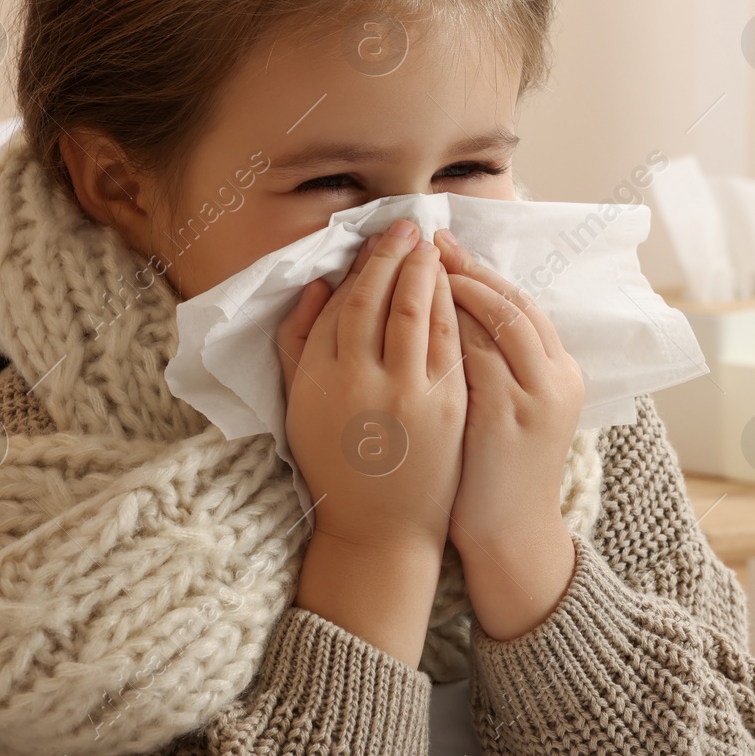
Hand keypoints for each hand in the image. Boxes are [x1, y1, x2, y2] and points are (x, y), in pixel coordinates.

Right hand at [275, 220, 465, 554]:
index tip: (378, 239)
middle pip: (381, 299)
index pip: (344, 302)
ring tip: (434, 248)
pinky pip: (451, 342)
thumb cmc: (335, 461)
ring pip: (420, 313)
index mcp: (320, 377)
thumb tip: (317, 283)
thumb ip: (298, 340)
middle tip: (410, 226)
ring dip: (429, 273)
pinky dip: (454, 308)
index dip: (364, 265)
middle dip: (397, 256)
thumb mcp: (299, 402)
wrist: (380, 529)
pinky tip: (456, 289)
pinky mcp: (447, 406)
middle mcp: (361, 381)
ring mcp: (408, 393)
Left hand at [434, 229, 583, 639]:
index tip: (444, 247)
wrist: (509, 537)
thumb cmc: (495, 471)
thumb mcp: (508, 407)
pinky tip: (414, 314)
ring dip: (456, 289)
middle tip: (429, 242)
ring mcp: (534, 399)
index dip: (481, 271)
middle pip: (511, 303)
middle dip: (468, 269)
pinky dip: (447, 329)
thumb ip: (495, 361)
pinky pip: (475, 357)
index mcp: (561, 372)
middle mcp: (556, 379)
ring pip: (496, 323)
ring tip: (418, 266)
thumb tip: (456, 306)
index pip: (520, 303)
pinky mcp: (505, 420)